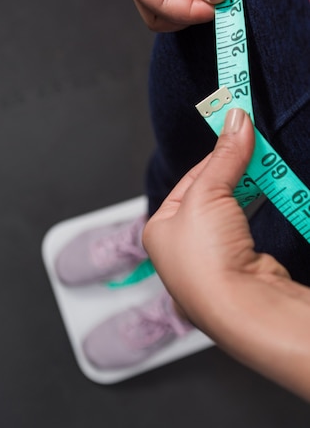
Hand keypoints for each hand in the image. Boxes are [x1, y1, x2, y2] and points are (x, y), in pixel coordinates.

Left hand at [143, 109, 309, 400]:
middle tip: (254, 147)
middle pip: (209, 196)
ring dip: (247, 189)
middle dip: (232, 172)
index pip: (188, 180)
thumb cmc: (206, 257)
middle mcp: (180, 247)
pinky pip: (247, 229)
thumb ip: (224, 156)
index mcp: (159, 228)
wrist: (241, 307)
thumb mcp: (208, 193)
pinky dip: (257, 210)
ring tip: (264, 166)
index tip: (237, 135)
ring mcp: (211, 260)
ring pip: (230, 213)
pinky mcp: (239, 267)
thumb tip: (236, 120)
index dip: (214, 157)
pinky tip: (268, 196)